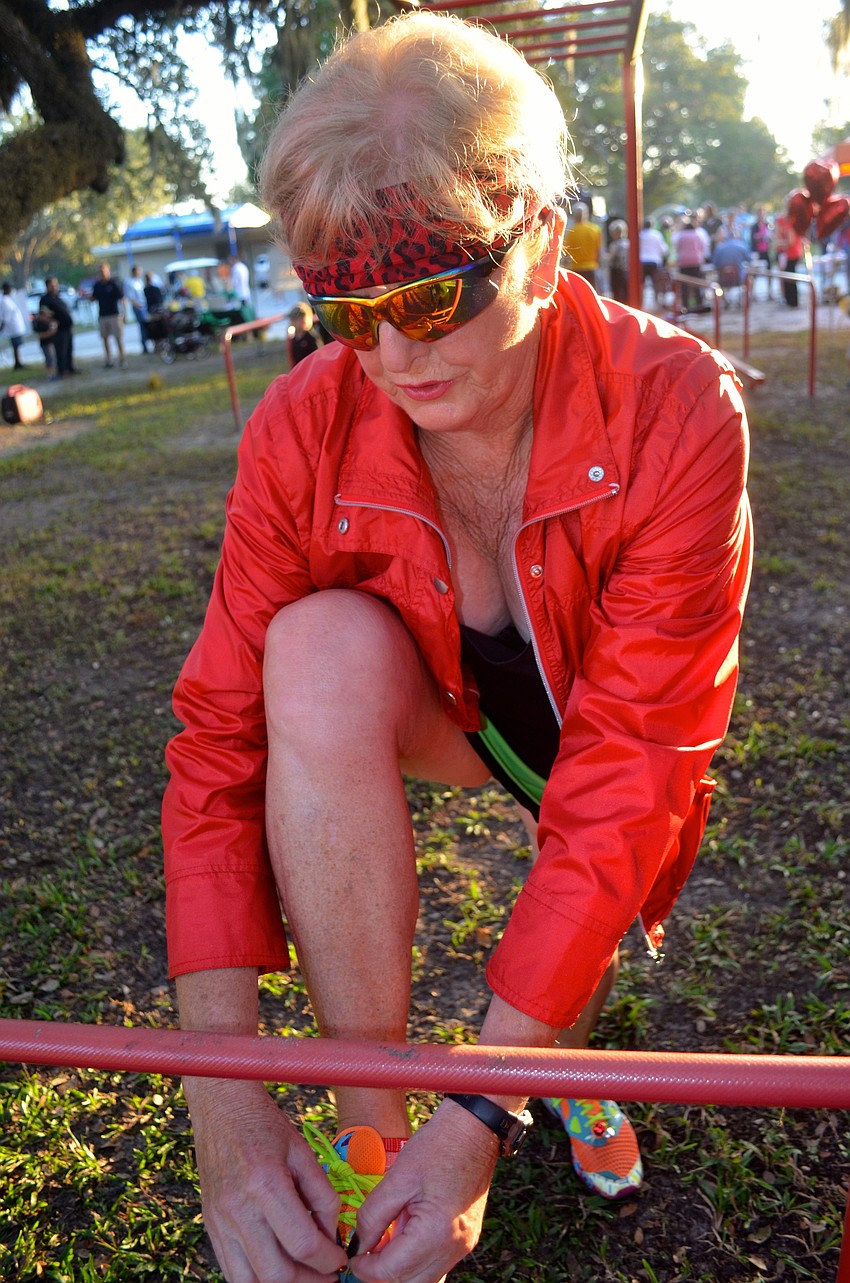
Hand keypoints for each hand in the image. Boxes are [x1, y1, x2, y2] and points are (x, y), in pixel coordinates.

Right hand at [183, 1076, 346, 1282]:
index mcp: (266, 1184)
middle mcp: (238, 1209)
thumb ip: (323, 1196)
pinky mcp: (211, 1227)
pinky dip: (257, 1278)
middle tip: (327, 1275)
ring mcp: (220, 1222)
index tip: (340, 1259)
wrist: (222, 1108)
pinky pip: (231, 1270)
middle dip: (308, 1281)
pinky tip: (278, 1266)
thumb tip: (333, 1236)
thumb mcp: (303, 1152)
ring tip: (304, 1275)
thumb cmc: (265, 1125)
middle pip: (276, 1274)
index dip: (328, 1260)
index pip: (302, 1244)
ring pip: (249, 1282)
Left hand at [345, 1100, 499, 1282]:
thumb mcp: (398, 1178)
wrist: (475, 1129)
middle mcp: (453, 1249)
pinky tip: (401, 1240)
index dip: (364, 1269)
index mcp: (435, 1233)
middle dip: (381, 1275)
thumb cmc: (438, 1146)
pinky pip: (435, 1265)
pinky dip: (415, 1261)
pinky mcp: (466, 1239)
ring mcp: (463, 1247)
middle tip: (362, 1254)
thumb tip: (358, 1245)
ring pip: (423, 1280)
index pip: (390, 1273)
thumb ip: (373, 1216)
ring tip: (380, 1246)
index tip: (351, 1255)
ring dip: (398, 1271)